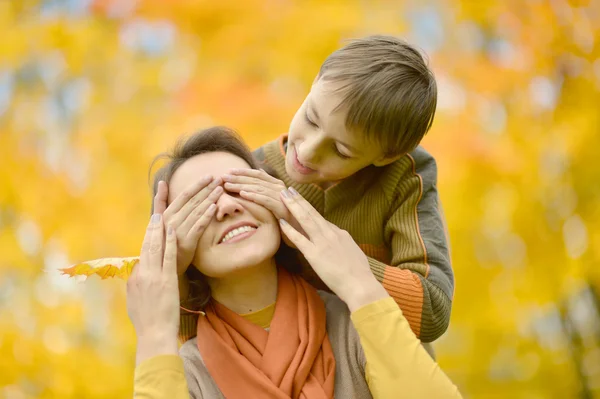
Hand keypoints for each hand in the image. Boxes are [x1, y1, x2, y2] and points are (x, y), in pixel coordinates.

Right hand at [127, 214, 178, 365]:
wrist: (154, 334)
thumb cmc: (146, 322)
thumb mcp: (134, 301)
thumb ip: (136, 285)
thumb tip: (137, 273)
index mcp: (134, 279)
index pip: (141, 255)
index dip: (147, 240)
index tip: (151, 228)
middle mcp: (142, 274)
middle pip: (146, 246)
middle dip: (151, 229)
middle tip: (155, 214)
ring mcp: (155, 276)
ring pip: (156, 248)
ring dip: (159, 231)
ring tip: (161, 216)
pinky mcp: (167, 280)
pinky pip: (169, 257)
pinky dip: (170, 243)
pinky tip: (172, 231)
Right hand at [153, 176, 221, 274]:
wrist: (164, 264)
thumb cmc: (163, 239)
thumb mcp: (158, 219)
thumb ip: (160, 201)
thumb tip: (162, 182)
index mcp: (166, 213)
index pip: (184, 195)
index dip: (198, 184)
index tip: (209, 176)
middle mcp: (172, 220)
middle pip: (193, 201)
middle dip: (207, 188)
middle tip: (220, 179)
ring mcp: (179, 231)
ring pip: (197, 211)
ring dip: (210, 199)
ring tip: (221, 189)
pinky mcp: (187, 242)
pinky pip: (199, 226)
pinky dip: (206, 216)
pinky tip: (215, 207)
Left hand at [222, 168, 304, 246]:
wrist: (300, 232)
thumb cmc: (285, 216)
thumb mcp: (275, 199)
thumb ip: (267, 185)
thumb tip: (259, 170)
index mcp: (277, 184)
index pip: (258, 174)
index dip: (243, 172)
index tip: (229, 171)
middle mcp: (280, 188)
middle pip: (256, 180)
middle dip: (238, 178)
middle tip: (223, 177)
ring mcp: (282, 197)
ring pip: (258, 188)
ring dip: (242, 186)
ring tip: (228, 185)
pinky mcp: (282, 208)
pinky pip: (265, 200)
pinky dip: (254, 196)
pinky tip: (243, 194)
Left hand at [278, 187, 388, 311]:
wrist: (361, 285)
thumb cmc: (360, 275)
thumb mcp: (354, 254)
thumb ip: (344, 246)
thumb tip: (339, 244)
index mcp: (341, 234)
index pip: (322, 220)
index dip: (309, 209)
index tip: (301, 201)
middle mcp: (331, 234)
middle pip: (312, 213)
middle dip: (299, 200)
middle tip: (289, 189)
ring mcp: (322, 243)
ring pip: (305, 220)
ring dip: (293, 206)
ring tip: (284, 196)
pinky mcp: (315, 254)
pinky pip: (299, 239)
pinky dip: (289, 229)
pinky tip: (281, 221)